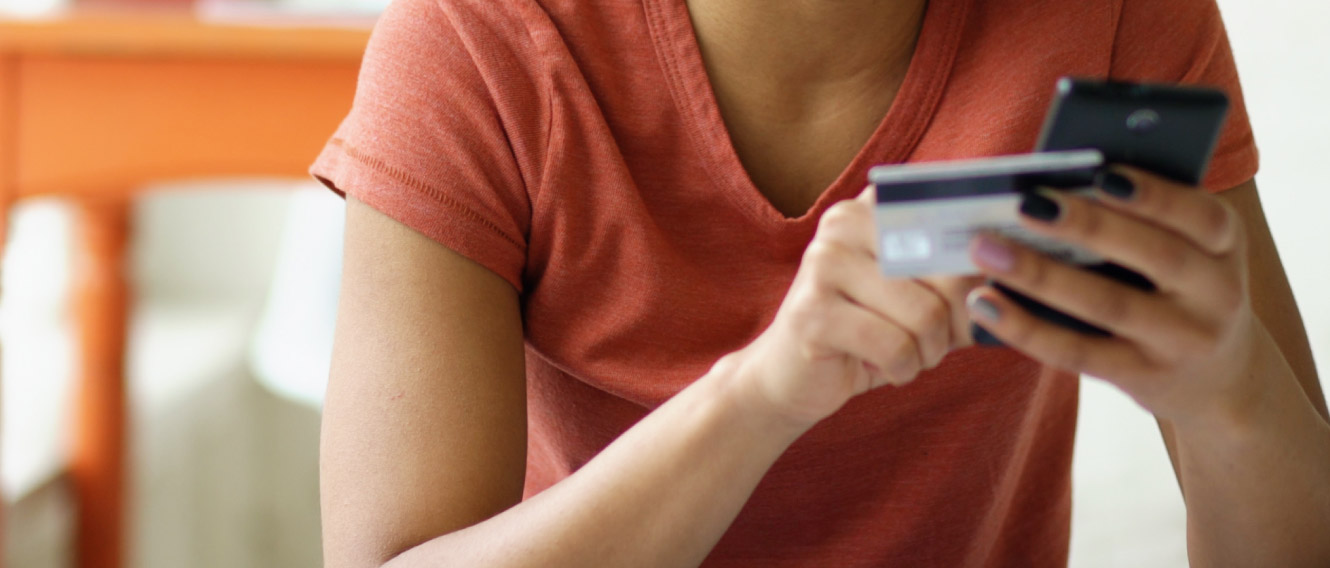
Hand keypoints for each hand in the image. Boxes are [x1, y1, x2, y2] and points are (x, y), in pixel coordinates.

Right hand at [730, 187, 983, 427]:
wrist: (790, 376)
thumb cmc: (869, 333)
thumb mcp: (920, 295)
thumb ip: (961, 277)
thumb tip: (1017, 276)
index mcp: (875, 205)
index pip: (956, 221)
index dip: (982, 265)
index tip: (987, 292)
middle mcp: (845, 221)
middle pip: (948, 270)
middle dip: (955, 321)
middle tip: (934, 341)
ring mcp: (823, 263)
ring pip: (925, 314)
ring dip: (928, 352)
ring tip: (906, 354)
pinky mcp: (811, 312)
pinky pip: (895, 347)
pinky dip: (902, 370)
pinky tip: (880, 368)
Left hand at [965, 167, 1256, 424]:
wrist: (1220, 380)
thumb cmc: (1179, 288)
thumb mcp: (1188, 250)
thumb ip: (1143, 219)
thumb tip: (1056, 184)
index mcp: (1226, 246)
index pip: (1202, 215)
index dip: (1156, 194)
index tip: (1102, 173)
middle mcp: (1216, 294)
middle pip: (1154, 255)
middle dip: (1087, 226)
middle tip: (1026, 203)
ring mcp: (1182, 341)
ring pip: (1107, 304)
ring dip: (1039, 274)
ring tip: (985, 249)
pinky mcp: (1143, 377)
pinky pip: (1077, 351)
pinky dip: (1026, 327)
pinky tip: (985, 304)